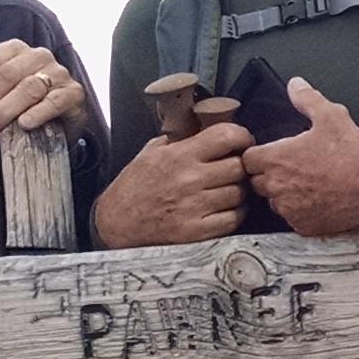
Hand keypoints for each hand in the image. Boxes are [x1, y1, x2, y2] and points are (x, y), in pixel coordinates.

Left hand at [0, 40, 86, 135]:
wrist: (54, 125)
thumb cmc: (17, 103)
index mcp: (15, 50)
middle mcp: (38, 56)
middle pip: (7, 73)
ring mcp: (58, 73)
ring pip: (28, 87)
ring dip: (5, 109)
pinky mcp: (74, 93)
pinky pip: (54, 101)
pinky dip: (38, 113)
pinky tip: (24, 125)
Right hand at [96, 120, 249, 247]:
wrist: (115, 225)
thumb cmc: (133, 188)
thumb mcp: (150, 153)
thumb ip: (179, 139)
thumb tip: (205, 127)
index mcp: (178, 156)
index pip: (226, 136)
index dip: (242, 136)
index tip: (242, 141)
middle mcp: (189, 180)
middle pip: (238, 166)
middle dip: (239, 166)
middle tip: (234, 168)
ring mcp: (194, 207)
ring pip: (239, 193)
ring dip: (238, 191)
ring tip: (227, 190)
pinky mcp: (196, 232)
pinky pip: (233, 219)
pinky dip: (235, 213)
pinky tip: (225, 209)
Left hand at [241, 77, 358, 237]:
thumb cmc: (354, 156)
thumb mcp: (332, 116)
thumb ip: (307, 99)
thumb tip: (295, 86)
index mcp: (277, 159)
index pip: (247, 159)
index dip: (257, 154)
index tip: (270, 153)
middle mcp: (277, 187)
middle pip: (256, 181)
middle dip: (268, 173)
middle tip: (291, 166)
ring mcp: (289, 209)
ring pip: (273, 201)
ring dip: (282, 193)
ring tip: (305, 182)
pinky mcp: (302, 225)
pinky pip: (290, 217)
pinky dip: (298, 210)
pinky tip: (315, 198)